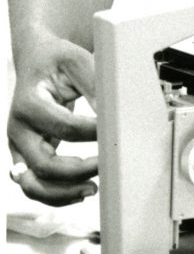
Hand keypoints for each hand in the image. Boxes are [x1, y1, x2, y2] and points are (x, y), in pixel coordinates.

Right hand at [8, 35, 98, 205]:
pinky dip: (56, 193)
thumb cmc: (57, 60)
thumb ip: (94, 86)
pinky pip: (35, 184)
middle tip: (106, 166)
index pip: (64, 126)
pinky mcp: (24, 155)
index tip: (115, 133)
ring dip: (63, 193)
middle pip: (43, 163)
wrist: (36, 60)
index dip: (92, 133)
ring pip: (33, 184)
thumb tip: (113, 117)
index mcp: (28, 102)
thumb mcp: (77, 60)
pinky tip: (80, 190)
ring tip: (93, 189)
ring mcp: (17, 145)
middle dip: (78, 170)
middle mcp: (17, 128)